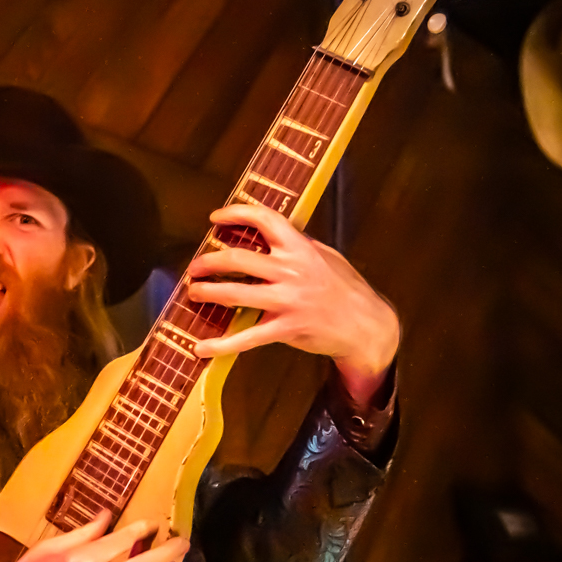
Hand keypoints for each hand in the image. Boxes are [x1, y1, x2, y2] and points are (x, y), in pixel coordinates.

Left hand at [185, 204, 398, 406]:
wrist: (367, 326)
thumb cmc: (345, 288)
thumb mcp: (326, 256)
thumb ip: (298, 245)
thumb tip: (268, 232)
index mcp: (300, 248)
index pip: (265, 219)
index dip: (235, 214)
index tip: (215, 218)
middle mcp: (292, 270)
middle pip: (238, 258)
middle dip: (209, 262)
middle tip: (195, 267)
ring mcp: (288, 300)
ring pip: (235, 294)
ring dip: (208, 292)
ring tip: (193, 293)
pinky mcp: (286, 328)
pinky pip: (246, 337)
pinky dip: (220, 344)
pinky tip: (201, 347)